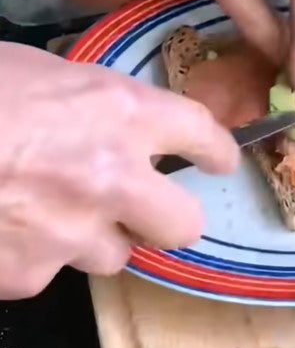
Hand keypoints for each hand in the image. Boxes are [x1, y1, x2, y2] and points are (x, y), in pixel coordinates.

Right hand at [0, 43, 237, 298]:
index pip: (200, 133)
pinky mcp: (28, 276)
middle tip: (148, 204)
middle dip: (171, 216)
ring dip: (95, 235)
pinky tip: (4, 224)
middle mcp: (112, 179)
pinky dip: (34, 254)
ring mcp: (71, 235)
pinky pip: (49, 272)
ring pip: (115, 256)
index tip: (220, 159)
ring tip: (49, 210)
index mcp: (120, 112)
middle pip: (184, 225)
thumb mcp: (41, 71)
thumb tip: (110, 116)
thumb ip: (91, 101)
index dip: (218, 149)